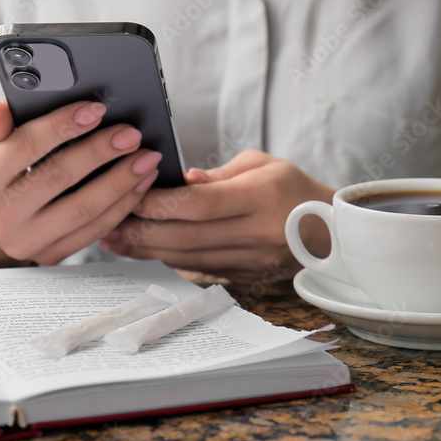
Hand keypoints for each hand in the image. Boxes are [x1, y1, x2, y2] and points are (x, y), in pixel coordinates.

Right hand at [0, 100, 162, 265]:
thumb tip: (2, 114)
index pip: (26, 147)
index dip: (64, 125)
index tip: (96, 109)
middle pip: (61, 178)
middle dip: (101, 152)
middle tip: (131, 134)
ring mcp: (25, 242)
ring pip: (83, 209)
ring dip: (122, 181)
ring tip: (145, 158)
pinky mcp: (50, 256)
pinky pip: (94, 230)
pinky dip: (122, 206)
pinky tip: (139, 184)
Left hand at [100, 150, 333, 284]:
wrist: (331, 234)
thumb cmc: (293, 190)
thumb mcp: (263, 165)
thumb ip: (220, 174)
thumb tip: (182, 180)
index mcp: (262, 197)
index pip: (201, 204)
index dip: (162, 202)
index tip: (132, 194)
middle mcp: (256, 233)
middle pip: (188, 236)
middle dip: (143, 230)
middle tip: (110, 221)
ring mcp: (250, 259)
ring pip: (188, 259)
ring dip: (147, 249)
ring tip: (114, 238)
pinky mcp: (243, 276)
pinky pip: (198, 269)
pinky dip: (167, 258)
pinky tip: (144, 248)